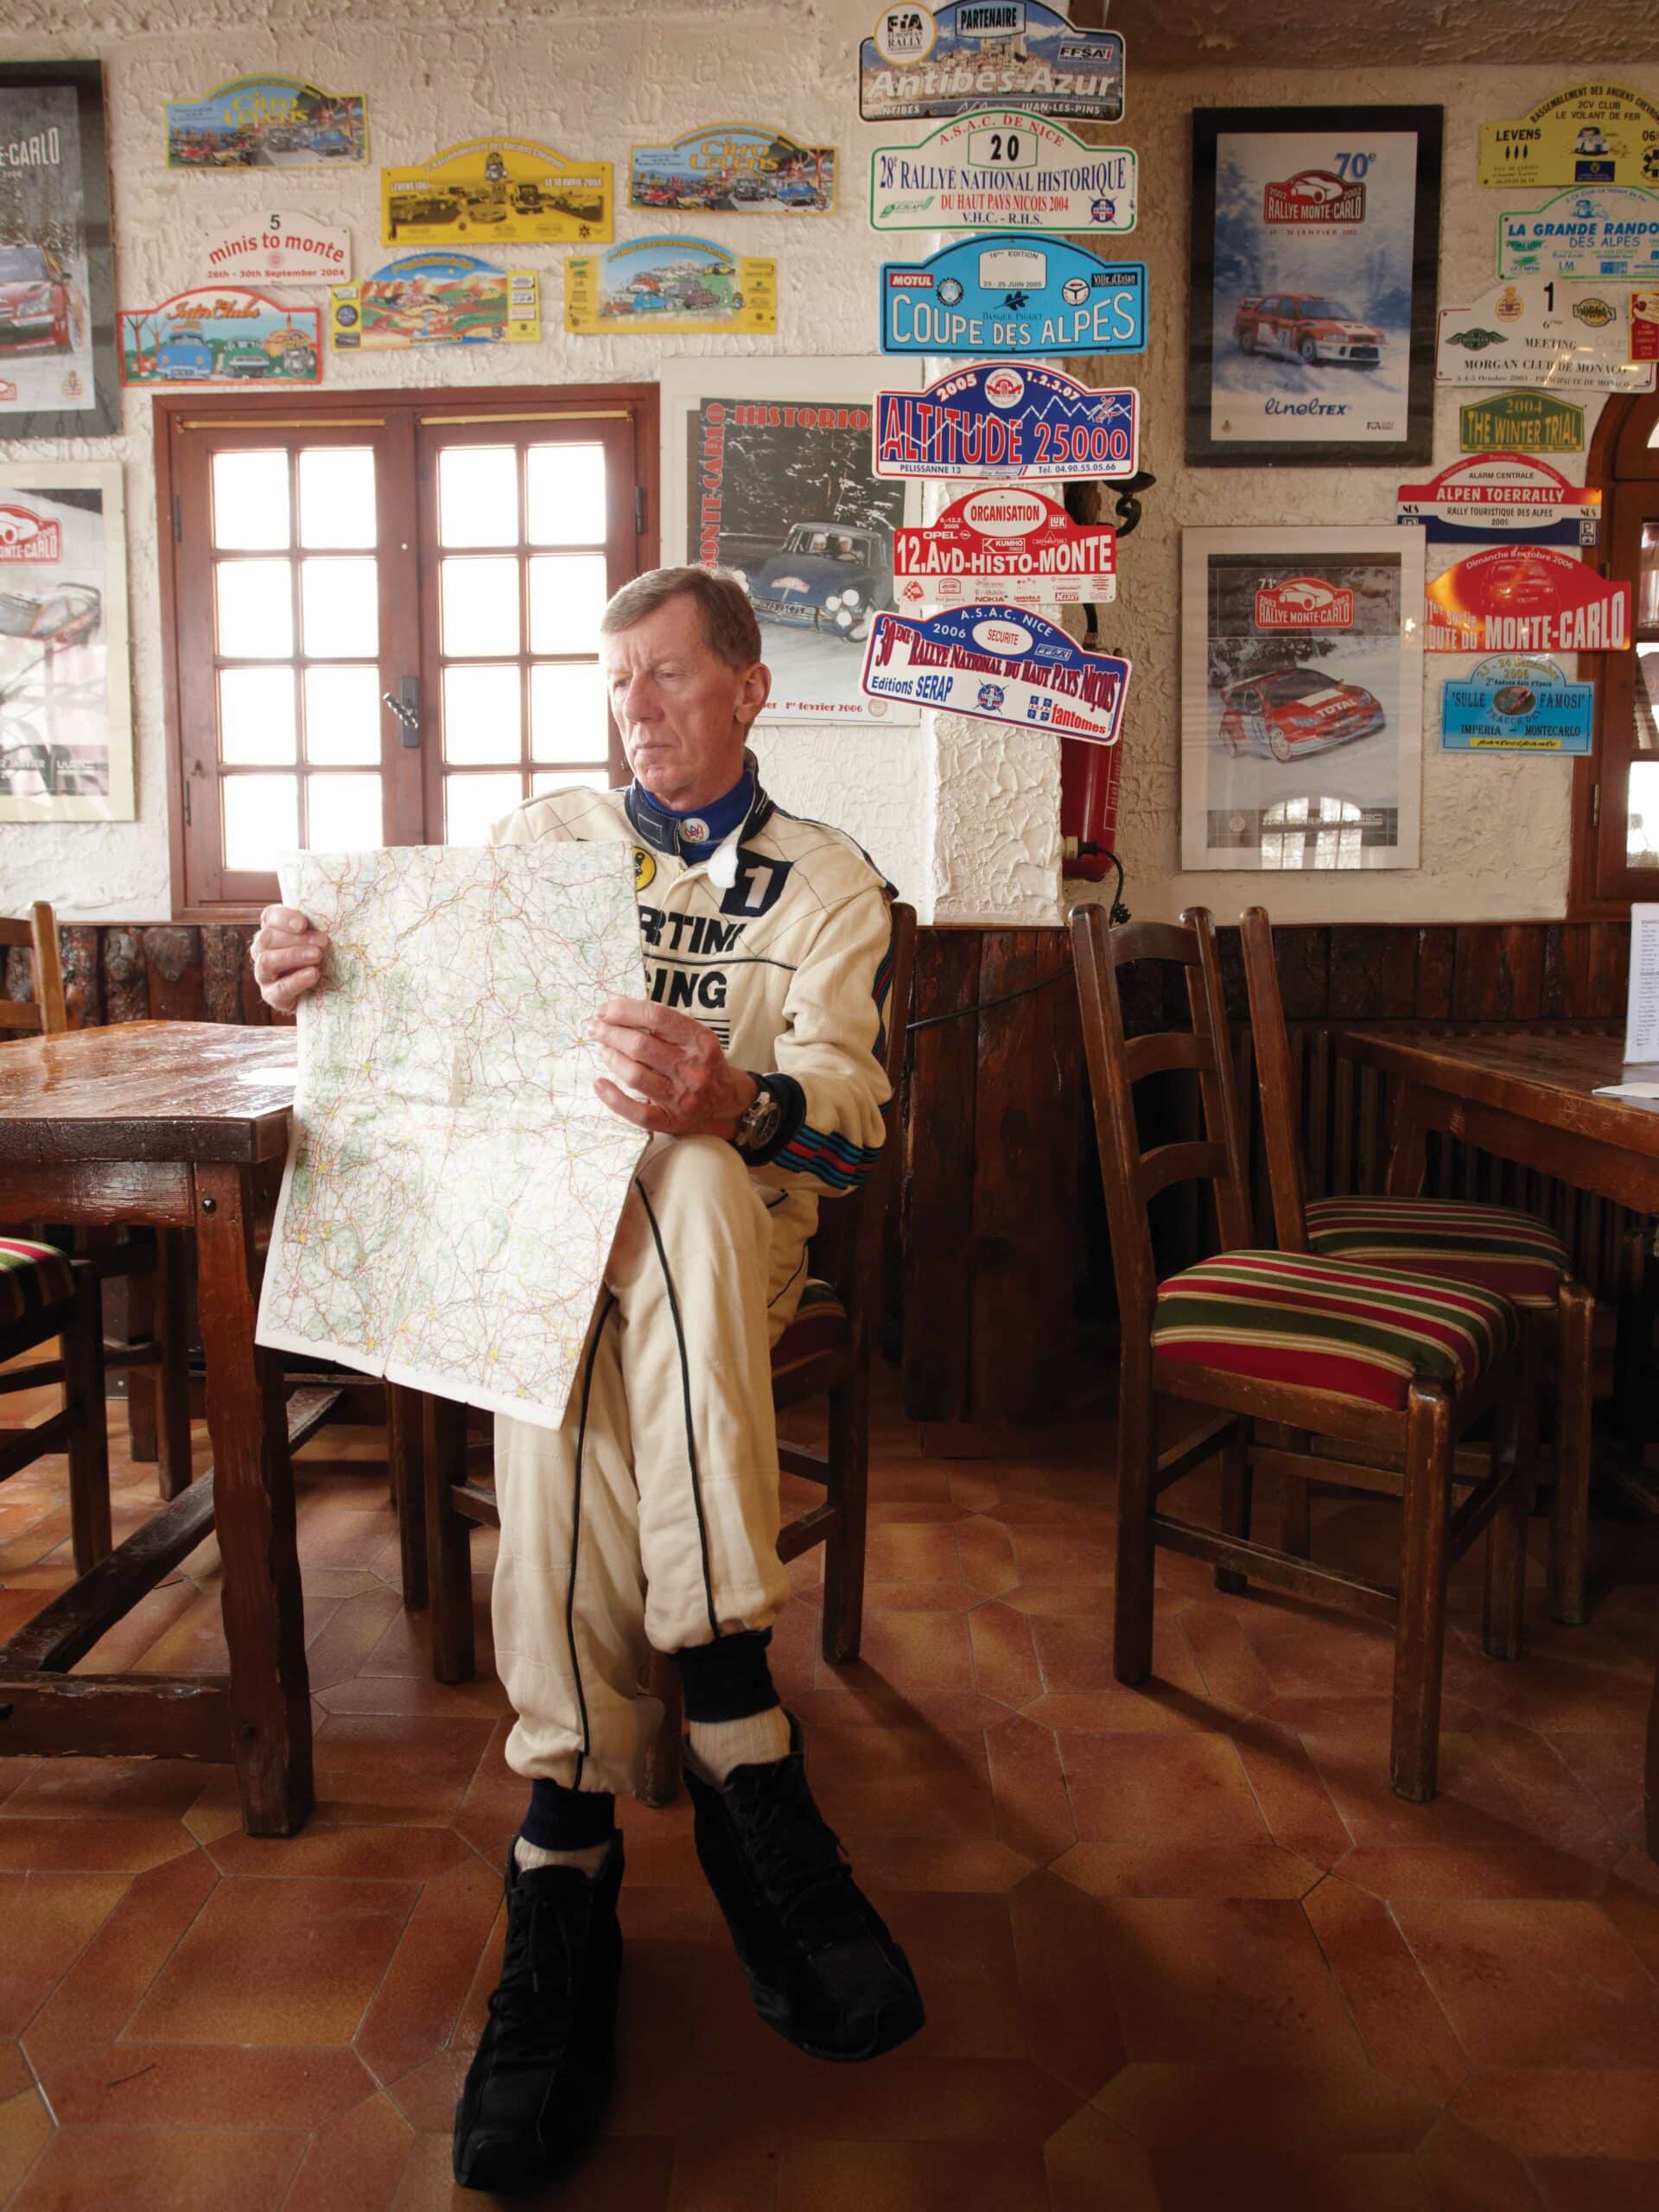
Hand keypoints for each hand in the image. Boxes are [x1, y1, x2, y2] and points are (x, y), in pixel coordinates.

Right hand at [251, 905, 328, 1013]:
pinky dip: (296, 980)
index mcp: (273, 930)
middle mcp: (262, 950)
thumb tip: (332, 915)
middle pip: (267, 938)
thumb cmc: (322, 956)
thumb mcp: (320, 939)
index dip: (284, 918)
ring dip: (294, 956)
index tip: (303, 924)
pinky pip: (279, 988)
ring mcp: (263, 974)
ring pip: (267, 961)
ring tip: (318, 955)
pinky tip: (313, 974)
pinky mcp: (271, 995)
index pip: (270, 917)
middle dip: (296, 939)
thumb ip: (319, 927)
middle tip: (323, 942)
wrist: (321, 992)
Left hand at [591, 999, 757, 1137]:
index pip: (656, 1017)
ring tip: (603, 1049)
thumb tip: (621, 1014)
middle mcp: (692, 1069)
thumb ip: (668, 1027)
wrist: (729, 1106)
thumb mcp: (699, 1039)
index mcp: (700, 1042)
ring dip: (611, 1058)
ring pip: (635, 1075)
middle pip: (641, 1046)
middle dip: (610, 1033)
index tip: (604, 1010)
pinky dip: (613, 1097)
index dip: (624, 1010)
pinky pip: (636, 1112)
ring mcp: (681, 1097)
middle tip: (595, 1028)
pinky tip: (599, 1084)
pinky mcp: (670, 1120)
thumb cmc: (706, 1066)